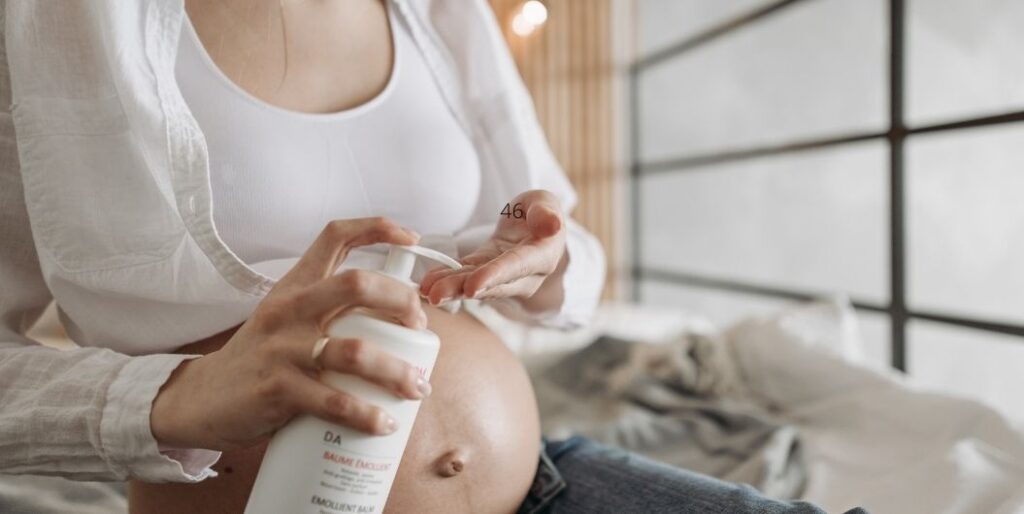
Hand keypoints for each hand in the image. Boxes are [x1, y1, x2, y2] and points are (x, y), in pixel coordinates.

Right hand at [151, 217, 432, 450]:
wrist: (202, 399)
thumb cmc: (260, 359)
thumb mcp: (286, 320)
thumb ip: (329, 312)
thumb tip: (397, 324)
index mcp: (295, 286)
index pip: (335, 237)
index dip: (377, 229)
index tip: (412, 239)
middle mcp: (290, 309)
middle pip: (356, 284)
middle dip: (401, 302)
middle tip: (421, 327)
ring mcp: (282, 348)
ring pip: (354, 351)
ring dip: (396, 371)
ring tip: (417, 388)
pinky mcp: (277, 389)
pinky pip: (334, 401)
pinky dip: (366, 415)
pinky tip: (384, 423)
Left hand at [420, 190, 566, 305]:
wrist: (534, 226)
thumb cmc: (541, 212)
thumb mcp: (545, 203)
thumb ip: (546, 213)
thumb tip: (552, 225)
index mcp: (542, 257)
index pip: (517, 267)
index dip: (495, 276)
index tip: (472, 286)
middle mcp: (524, 276)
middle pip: (492, 284)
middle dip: (463, 289)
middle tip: (436, 295)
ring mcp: (502, 279)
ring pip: (475, 284)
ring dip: (450, 288)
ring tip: (426, 291)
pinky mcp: (484, 274)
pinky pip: (465, 276)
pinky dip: (447, 278)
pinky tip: (427, 282)